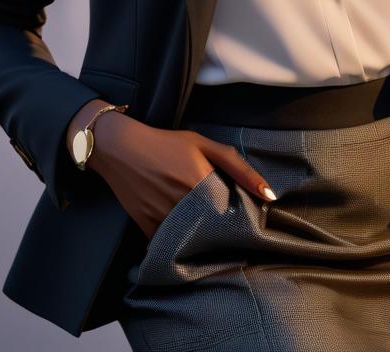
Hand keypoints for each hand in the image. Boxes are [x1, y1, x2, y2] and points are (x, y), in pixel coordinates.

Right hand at [78, 107, 277, 239]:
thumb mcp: (202, 144)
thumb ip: (237, 167)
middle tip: (225, 226)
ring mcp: (163, 218)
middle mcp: (183, 204)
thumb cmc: (165, 143)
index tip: (245, 220)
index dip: (240, 219)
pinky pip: (168, 246)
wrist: (120, 147)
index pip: (232, 214)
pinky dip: (177, 244)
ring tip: (205, 230)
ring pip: (192, 240)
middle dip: (222, 230)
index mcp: (201, 183)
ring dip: (201, 238)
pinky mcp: (146, 227)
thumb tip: (269, 195)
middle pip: (213, 230)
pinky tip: (183, 236)